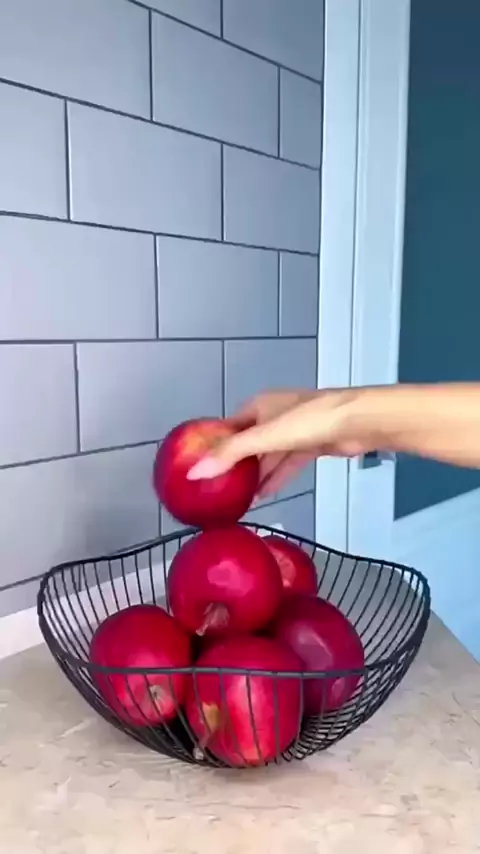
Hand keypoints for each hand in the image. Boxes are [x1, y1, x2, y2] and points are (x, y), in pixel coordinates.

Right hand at [188, 388, 369, 497]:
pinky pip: (286, 464)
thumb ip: (231, 454)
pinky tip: (264, 495)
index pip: (228, 426)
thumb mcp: (265, 437)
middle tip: (217, 489)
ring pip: (268, 457)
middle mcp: (274, 415)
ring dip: (256, 476)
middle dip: (235, 465)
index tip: (199, 466)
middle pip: (248, 443)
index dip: (214, 445)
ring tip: (238, 499)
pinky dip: (276, 478)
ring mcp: (294, 431)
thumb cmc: (310, 420)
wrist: (357, 422)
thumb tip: (194, 471)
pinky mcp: (310, 445)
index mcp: (259, 405)